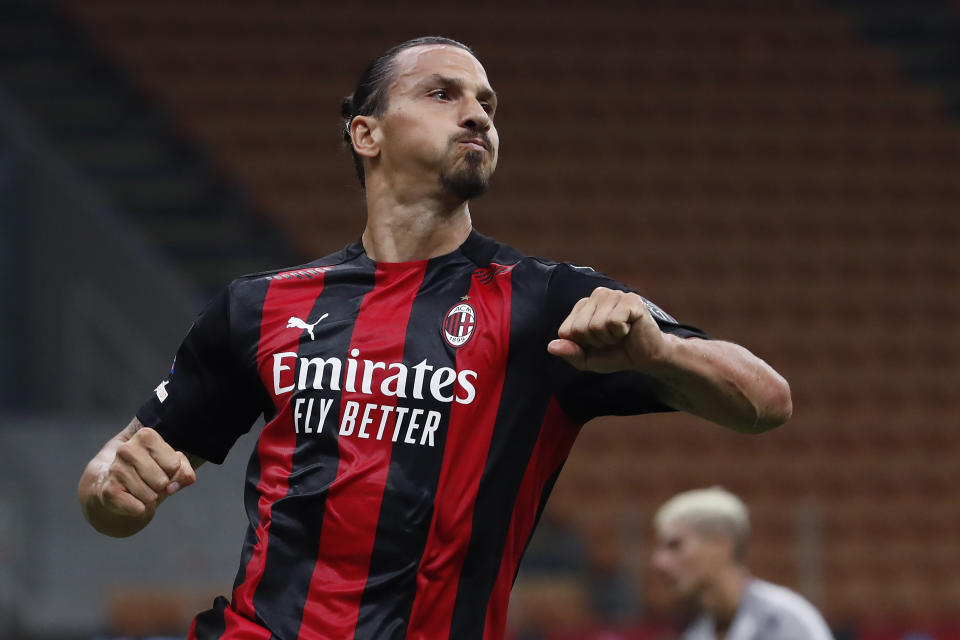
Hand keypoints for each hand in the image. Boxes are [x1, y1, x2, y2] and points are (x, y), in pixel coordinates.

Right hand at [96, 427, 195, 519]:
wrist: (117, 484)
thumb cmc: (150, 471)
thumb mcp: (172, 466)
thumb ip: (184, 472)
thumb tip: (173, 486)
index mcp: (145, 436)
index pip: (174, 465)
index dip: (173, 472)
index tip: (162, 468)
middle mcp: (127, 449)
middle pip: (163, 481)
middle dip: (162, 487)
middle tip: (150, 482)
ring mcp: (115, 469)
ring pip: (151, 496)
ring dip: (150, 498)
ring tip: (140, 489)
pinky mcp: (108, 490)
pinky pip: (138, 508)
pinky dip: (140, 509)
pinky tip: (131, 499)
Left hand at [547, 287, 668, 372]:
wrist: (647, 357)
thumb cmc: (616, 354)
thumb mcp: (587, 360)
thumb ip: (570, 353)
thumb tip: (551, 346)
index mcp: (583, 305)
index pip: (566, 330)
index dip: (582, 345)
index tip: (597, 344)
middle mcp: (597, 295)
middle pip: (580, 328)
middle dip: (596, 342)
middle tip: (611, 339)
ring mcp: (614, 295)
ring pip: (597, 325)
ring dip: (609, 338)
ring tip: (620, 334)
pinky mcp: (631, 300)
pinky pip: (614, 322)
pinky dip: (621, 333)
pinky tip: (629, 329)